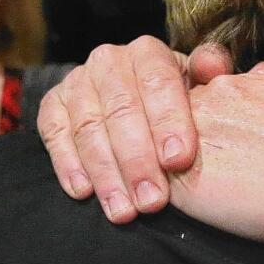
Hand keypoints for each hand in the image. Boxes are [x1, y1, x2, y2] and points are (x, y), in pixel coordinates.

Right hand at [37, 36, 233, 221]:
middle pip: (121, 110)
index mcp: (148, 52)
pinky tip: (84, 192)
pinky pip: (54, 134)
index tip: (179, 161)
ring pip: (88, 127)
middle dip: (137, 160)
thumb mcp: (199, 85)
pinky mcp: (52, 106)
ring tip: (123, 211)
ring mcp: (77, 82)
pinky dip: (67, 164)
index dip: (168, 122)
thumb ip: (211, 72)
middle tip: (152, 201)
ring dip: (105, 173)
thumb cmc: (177, 103)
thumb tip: (210, 65)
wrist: (139, 102)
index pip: (157, 82)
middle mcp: (108, 61)